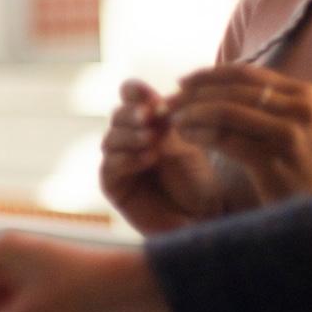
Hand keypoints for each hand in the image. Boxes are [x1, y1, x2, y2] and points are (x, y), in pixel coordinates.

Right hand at [100, 79, 232, 234]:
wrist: (202, 220)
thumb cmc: (198, 182)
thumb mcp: (187, 144)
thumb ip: (168, 121)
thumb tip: (156, 96)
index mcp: (146, 122)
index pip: (129, 96)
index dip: (135, 92)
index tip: (150, 95)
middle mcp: (128, 139)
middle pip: (117, 115)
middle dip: (132, 113)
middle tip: (149, 116)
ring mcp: (118, 162)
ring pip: (110, 139)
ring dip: (130, 136)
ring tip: (152, 140)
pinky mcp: (114, 187)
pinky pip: (110, 168)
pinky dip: (127, 160)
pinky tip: (148, 159)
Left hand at [169, 65, 311, 204]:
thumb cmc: (301, 167)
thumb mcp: (293, 125)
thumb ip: (264, 104)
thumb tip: (211, 85)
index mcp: (302, 93)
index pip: (245, 73)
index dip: (207, 75)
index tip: (182, 82)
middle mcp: (299, 109)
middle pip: (231, 91)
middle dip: (193, 95)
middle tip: (167, 103)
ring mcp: (288, 134)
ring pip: (224, 111)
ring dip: (192, 114)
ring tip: (174, 120)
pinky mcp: (273, 160)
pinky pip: (224, 139)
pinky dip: (199, 134)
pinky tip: (187, 137)